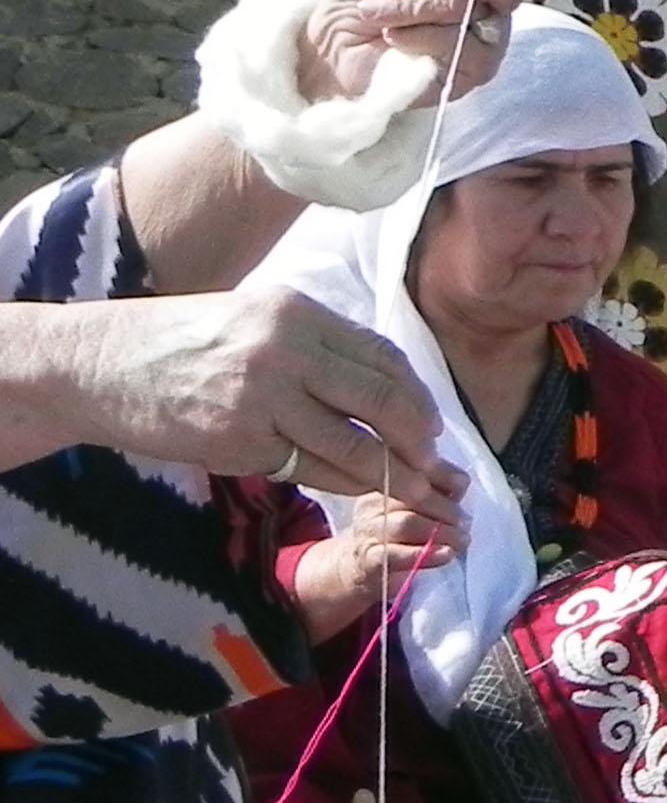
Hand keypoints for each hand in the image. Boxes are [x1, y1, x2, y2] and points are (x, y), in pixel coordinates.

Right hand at [79, 291, 456, 504]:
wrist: (97, 364)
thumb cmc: (178, 342)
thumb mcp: (252, 318)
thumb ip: (314, 345)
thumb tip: (382, 382)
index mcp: (296, 312)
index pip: (384, 358)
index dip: (418, 396)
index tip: (430, 422)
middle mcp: (285, 349)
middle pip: (384, 399)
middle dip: (420, 436)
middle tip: (433, 460)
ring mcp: (263, 397)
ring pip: (356, 442)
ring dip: (395, 471)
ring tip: (414, 487)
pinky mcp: (240, 440)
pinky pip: (313, 468)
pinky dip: (346, 483)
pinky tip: (362, 490)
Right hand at [292, 492, 462, 642]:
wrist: (360, 569)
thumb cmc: (397, 536)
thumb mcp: (414, 509)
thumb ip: (435, 494)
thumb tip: (460, 482)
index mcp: (383, 485)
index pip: (413, 473)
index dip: (442, 478)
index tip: (461, 486)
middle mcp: (372, 504)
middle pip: (411, 497)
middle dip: (446, 509)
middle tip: (466, 521)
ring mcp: (369, 532)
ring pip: (405, 523)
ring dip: (441, 532)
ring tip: (462, 539)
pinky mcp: (369, 560)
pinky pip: (395, 554)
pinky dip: (425, 554)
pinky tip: (446, 554)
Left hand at [299, 0, 546, 110]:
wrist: (332, 46)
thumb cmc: (365, 0)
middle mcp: (491, 6)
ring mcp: (486, 42)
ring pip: (474, 12)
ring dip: (418, 6)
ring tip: (377, 12)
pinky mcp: (471, 74)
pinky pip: (459, 46)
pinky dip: (418, 36)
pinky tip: (393, 37)